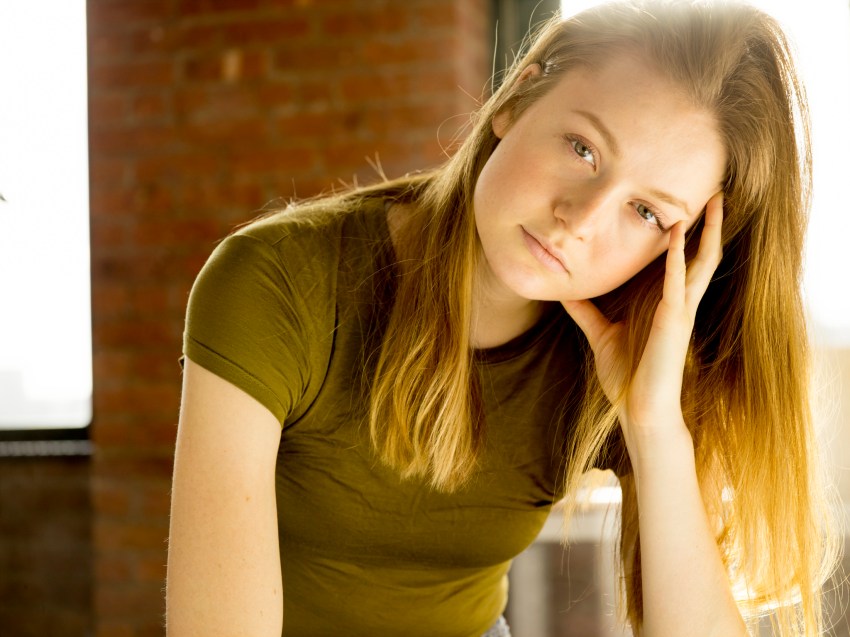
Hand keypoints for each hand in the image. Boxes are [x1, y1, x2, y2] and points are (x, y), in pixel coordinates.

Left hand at [562, 193, 723, 457]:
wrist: (639, 410)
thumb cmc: (627, 377)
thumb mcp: (600, 334)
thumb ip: (587, 312)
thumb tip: (565, 292)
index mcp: (667, 304)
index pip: (684, 262)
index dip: (690, 235)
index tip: (688, 206)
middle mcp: (680, 303)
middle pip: (703, 254)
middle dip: (711, 223)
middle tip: (717, 191)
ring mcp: (681, 311)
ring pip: (703, 262)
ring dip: (708, 229)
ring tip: (715, 199)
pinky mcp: (674, 320)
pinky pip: (678, 282)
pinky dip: (677, 256)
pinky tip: (676, 233)